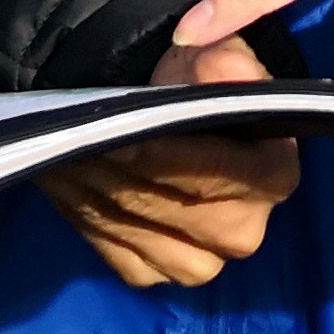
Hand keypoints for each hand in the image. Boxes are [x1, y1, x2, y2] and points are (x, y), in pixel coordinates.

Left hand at [38, 34, 298, 289]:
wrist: (181, 124)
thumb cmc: (203, 86)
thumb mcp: (218, 57)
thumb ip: (223, 61)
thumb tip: (221, 65)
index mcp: (273, 177)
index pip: (206, 171)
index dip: (154, 149)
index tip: (112, 124)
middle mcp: (242, 233)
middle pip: (159, 201)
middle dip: (110, 165)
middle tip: (72, 132)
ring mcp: (198, 264)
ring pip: (129, 225)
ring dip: (88, 186)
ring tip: (60, 148)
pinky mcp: (154, 276)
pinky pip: (109, 246)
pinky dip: (81, 210)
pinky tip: (64, 176)